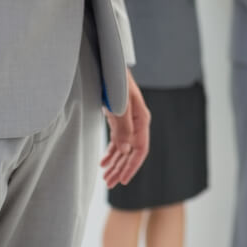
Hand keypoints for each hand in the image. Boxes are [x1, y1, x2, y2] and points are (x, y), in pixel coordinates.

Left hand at [101, 69, 149, 188]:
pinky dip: (111, 152)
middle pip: (132, 152)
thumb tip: (125, 151)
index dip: (132, 166)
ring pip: (124, 148)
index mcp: (142, 119)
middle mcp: (137, 122)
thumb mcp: (119, 104)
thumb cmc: (115, 80)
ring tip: (106, 177)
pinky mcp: (118, 118)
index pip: (141, 149)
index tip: (123, 180)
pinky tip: (104, 162)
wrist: (107, 62)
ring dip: (115, 163)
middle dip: (121, 169)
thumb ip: (123, 127)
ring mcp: (127, 120)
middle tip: (109, 183)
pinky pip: (117, 140)